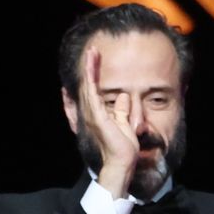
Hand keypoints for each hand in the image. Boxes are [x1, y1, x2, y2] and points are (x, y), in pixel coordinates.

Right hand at [75, 45, 138, 196]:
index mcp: (99, 114)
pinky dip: (92, 78)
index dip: (95, 74)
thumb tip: (124, 97)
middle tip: (92, 50)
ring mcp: (93, 114)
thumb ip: (122, 110)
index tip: (97, 60)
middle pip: (89, 84)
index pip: (95, 90)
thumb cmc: (123, 148)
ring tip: (92, 52)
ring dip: (90, 67)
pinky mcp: (98, 116)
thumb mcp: (125, 123)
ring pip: (89, 85)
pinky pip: (93, 92)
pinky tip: (93, 66)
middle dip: (91, 66)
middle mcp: (92, 113)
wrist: (122, 162)